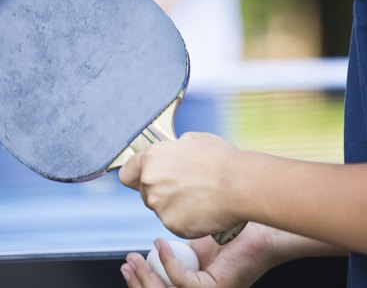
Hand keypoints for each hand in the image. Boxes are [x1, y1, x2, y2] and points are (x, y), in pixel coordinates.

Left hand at [119, 132, 243, 238]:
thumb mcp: (193, 140)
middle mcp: (150, 183)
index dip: (137, 177)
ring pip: (161, 210)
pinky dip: (187, 220)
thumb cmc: (221, 160)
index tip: (145, 180)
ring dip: (174, 206)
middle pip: (145, 193)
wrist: (239, 184)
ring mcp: (160, 206)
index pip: (127, 174)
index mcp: (151, 159)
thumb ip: (174, 149)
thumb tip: (174, 151)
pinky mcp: (172, 226)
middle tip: (185, 187)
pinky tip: (203, 210)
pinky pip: (175, 224)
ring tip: (199, 197)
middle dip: (161, 192)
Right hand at [121, 223, 288, 287]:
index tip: (127, 264)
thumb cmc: (235, 237)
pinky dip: (168, 262)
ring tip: (136, 257)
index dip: (140, 283)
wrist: (261, 232)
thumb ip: (178, 252)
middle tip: (128, 263)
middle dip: (138, 282)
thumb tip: (155, 249)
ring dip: (147, 276)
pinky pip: (182, 281)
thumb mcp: (197, 245)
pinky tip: (159, 245)